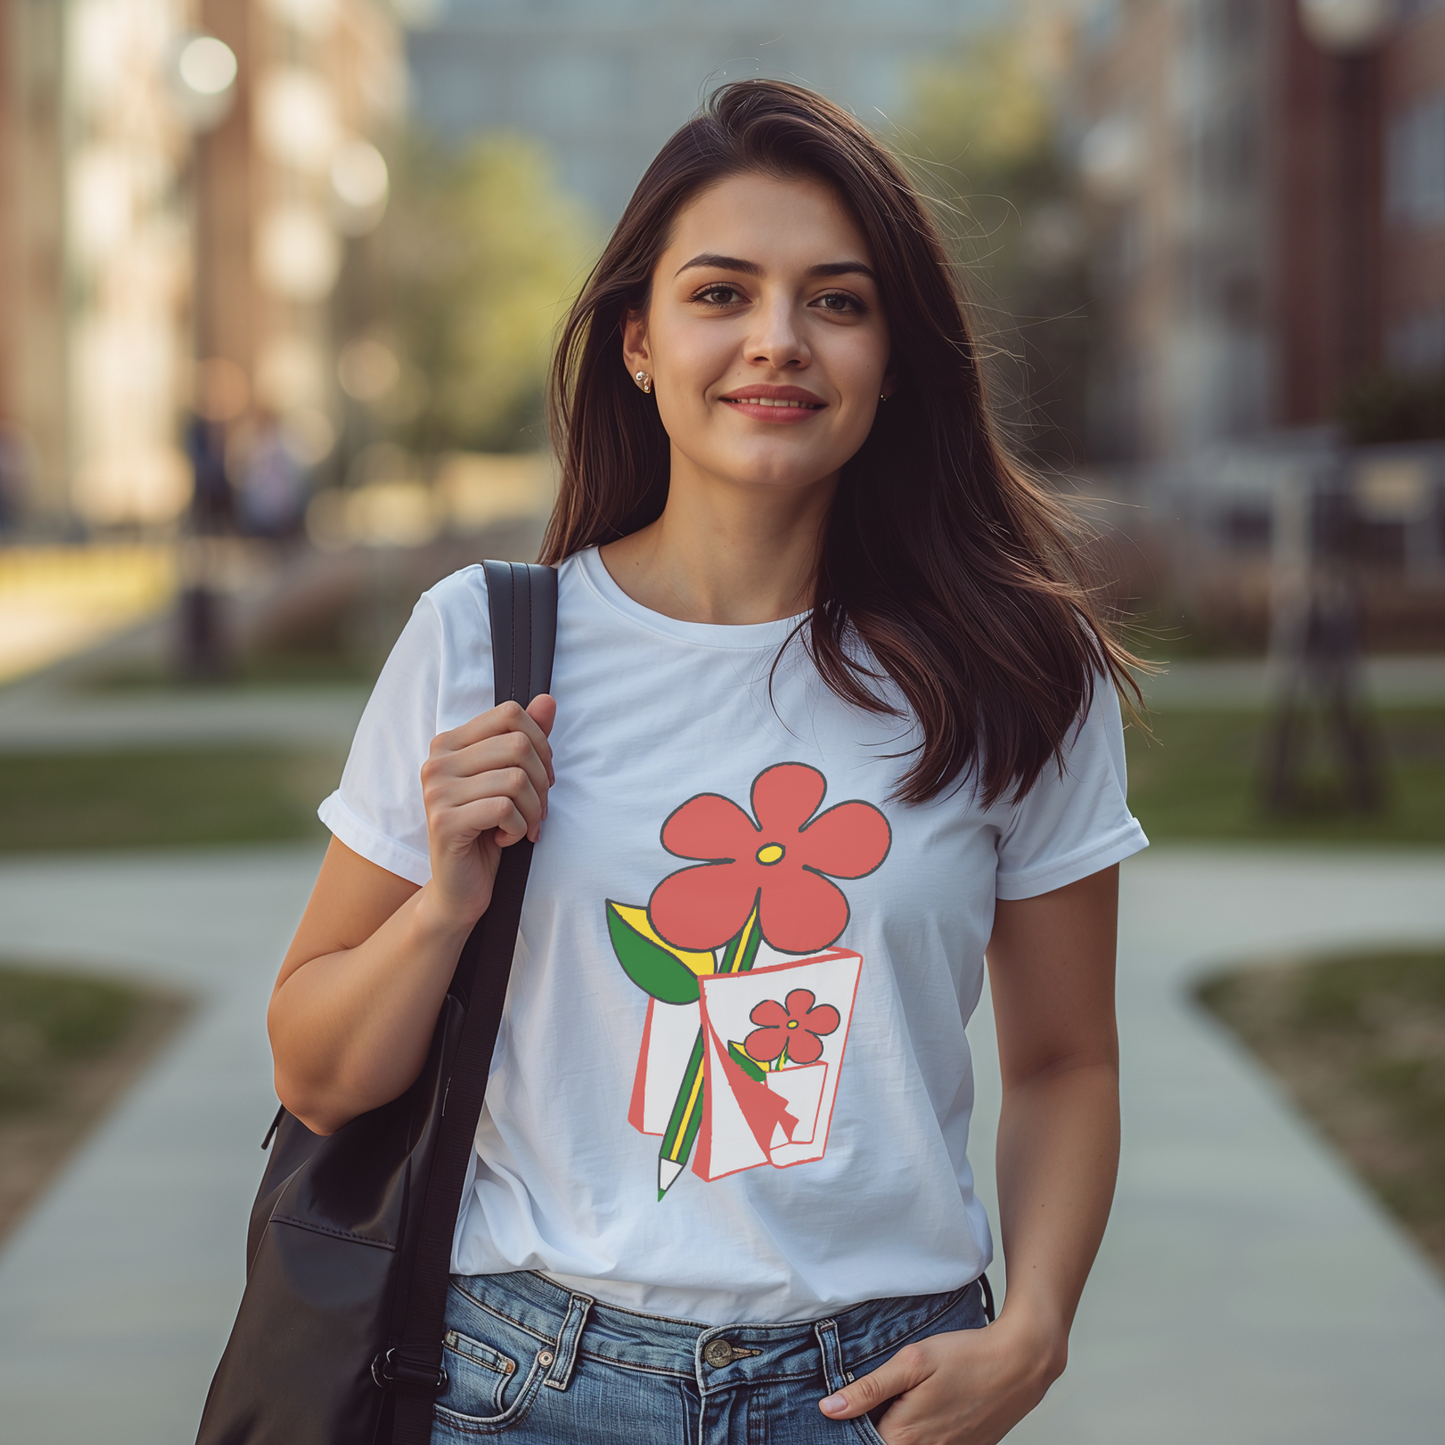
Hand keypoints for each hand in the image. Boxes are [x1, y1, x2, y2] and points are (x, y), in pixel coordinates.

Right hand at [418, 696, 555, 931]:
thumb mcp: (512, 780)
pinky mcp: (444, 822)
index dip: (540, 742)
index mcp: (449, 742)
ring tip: (524, 826)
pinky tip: (507, 838)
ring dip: (534, 809)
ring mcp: (436, 791)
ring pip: (517, 778)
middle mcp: (437, 761)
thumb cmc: (488, 830)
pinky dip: (519, 827)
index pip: (510, 713)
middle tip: (538, 809)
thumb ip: (527, 738)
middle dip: (542, 781)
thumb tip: (548, 700)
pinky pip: (504, 808)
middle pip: (519, 745)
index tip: (542, 777)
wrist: (461, 888)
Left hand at [817, 1308, 1064, 1444]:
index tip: (847, 1405)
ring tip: (910, 1398)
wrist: (1020, 1363)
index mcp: (904, 1436)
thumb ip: (869, 1388)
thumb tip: (829, 1409)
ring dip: (901, 1429)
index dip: (850, 1421)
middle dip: (875, 1424)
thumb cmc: (967, 1356)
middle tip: (884, 1394)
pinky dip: (926, 1433)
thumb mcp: (913, 1361)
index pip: (859, 1440)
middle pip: (884, 1444)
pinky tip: (931, 1406)